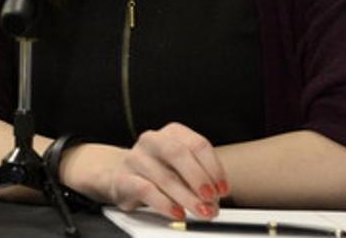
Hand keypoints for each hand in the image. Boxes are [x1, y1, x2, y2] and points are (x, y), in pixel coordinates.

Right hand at [67, 122, 228, 219]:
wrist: (124, 177)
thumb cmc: (162, 172)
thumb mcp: (183, 169)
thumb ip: (200, 179)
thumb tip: (215, 201)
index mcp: (172, 133)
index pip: (197, 144)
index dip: (214, 168)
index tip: (223, 189)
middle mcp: (152, 140)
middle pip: (177, 153)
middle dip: (198, 178)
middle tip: (211, 199)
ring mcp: (135, 158)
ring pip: (164, 176)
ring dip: (186, 197)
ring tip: (201, 211)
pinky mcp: (122, 178)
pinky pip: (145, 190)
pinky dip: (165, 204)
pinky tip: (177, 213)